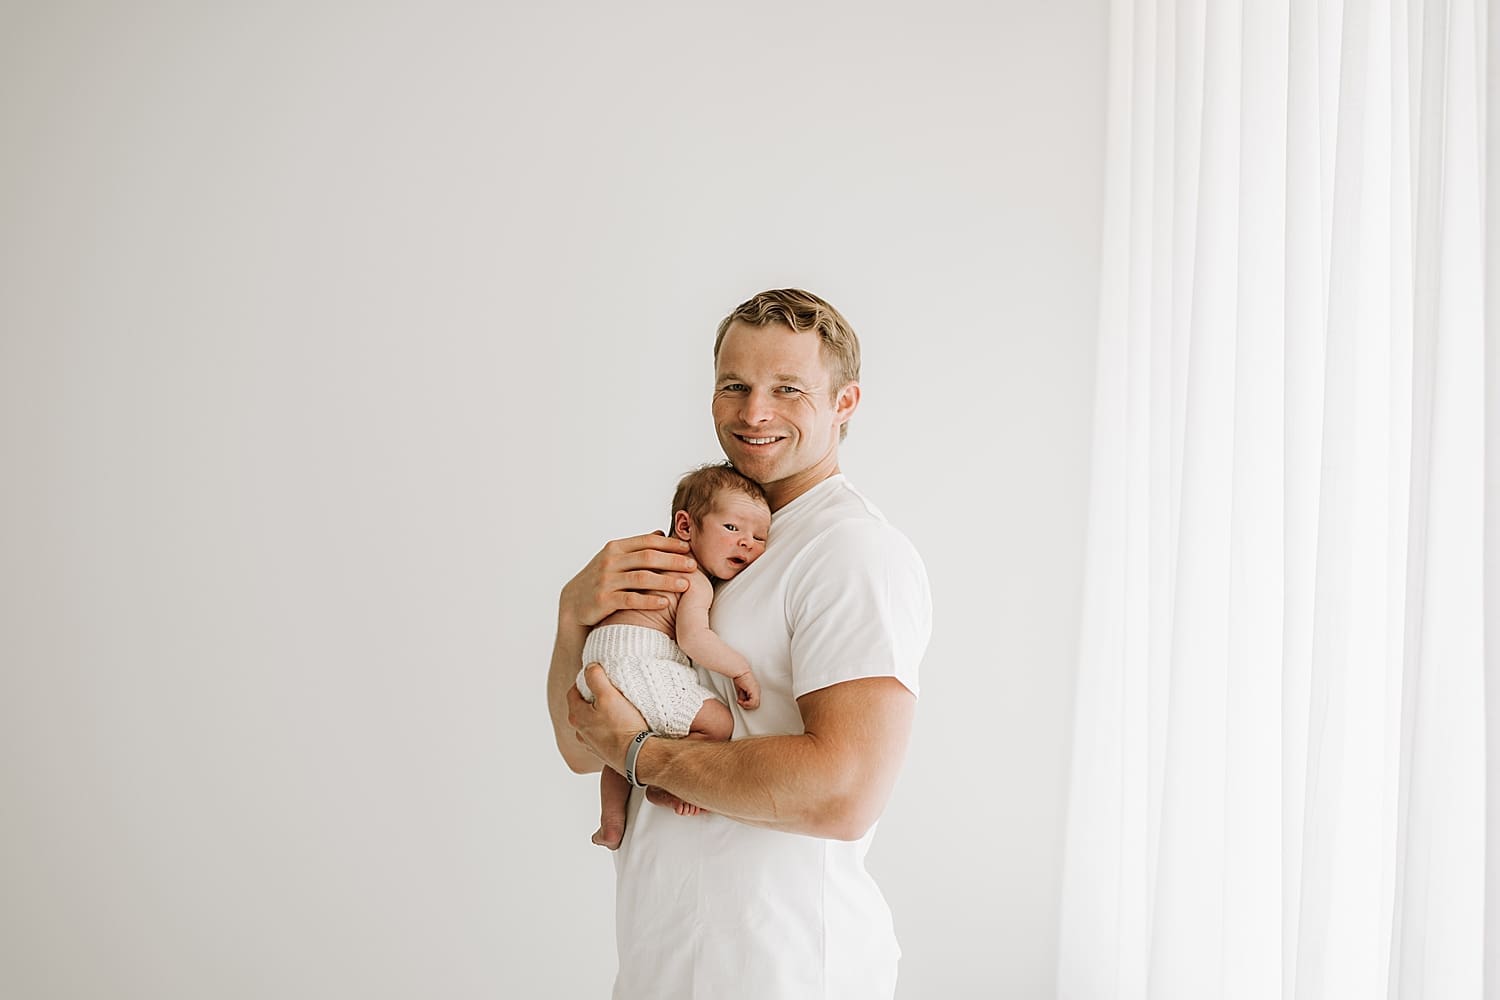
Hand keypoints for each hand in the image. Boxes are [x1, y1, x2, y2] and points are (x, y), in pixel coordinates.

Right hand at [560, 532, 695, 628]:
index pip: (647, 541)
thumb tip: (661, 532)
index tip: (688, 548)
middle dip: (673, 561)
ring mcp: (606, 581)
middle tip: (694, 565)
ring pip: (642, 578)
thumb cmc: (600, 579)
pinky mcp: (604, 600)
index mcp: (616, 548)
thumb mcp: (615, 559)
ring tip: (685, 584)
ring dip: (666, 581)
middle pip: (648, 558)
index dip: (670, 544)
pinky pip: (631, 600)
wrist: (573, 604)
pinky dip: (649, 601)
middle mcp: (610, 561)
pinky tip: (665, 602)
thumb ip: (637, 547)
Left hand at [567, 663, 649, 770]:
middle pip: (582, 708)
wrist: (637, 756)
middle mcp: (580, 732)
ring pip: (592, 723)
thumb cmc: (623, 727)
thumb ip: (595, 678)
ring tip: (617, 709)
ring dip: (601, 715)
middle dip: (593, 698)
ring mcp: (591, 744)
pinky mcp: (604, 753)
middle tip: (608, 690)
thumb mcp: (608, 695)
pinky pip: (603, 735)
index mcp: (577, 716)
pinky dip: (609, 729)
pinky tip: (622, 726)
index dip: (584, 681)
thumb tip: (589, 668)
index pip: (573, 692)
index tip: (596, 676)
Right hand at [733, 670, 759, 709]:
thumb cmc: (740, 677)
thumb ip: (743, 696)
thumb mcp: (741, 689)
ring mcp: (757, 691)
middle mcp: (758, 691)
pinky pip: (753, 703)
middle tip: (740, 702)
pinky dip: (746, 704)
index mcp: (756, 690)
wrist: (740, 671)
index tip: (741, 701)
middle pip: (756, 705)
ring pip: (755, 705)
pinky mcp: (754, 691)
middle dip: (747, 706)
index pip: (755, 702)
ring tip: (740, 701)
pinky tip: (740, 700)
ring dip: (746, 705)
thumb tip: (742, 702)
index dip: (747, 704)